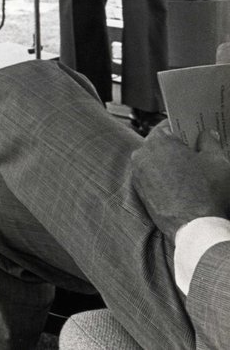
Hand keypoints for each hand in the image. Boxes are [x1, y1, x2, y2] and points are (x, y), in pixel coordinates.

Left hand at [131, 124, 229, 241]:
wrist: (197, 228)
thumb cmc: (208, 192)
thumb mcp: (218, 161)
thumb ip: (210, 141)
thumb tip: (207, 134)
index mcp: (157, 142)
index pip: (168, 126)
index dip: (184, 127)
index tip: (194, 130)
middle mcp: (141, 156)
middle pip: (161, 144)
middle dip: (178, 146)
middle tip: (197, 149)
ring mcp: (138, 176)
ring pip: (156, 161)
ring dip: (171, 162)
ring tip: (193, 168)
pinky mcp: (140, 193)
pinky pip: (153, 177)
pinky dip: (165, 177)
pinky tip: (183, 183)